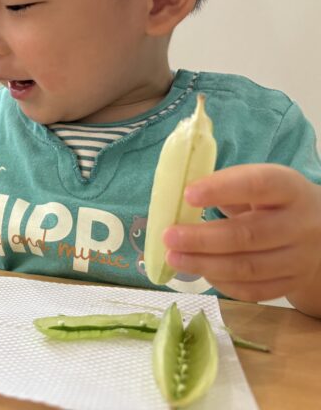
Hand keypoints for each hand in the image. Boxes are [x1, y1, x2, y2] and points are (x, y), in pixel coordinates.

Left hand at [163, 164, 320, 314]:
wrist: (319, 232)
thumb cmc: (272, 202)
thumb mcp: (257, 184)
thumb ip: (224, 187)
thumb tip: (176, 200)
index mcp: (289, 188)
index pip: (258, 185)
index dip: (222, 189)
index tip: (187, 194)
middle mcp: (299, 224)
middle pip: (249, 234)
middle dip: (203, 238)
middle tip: (169, 237)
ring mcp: (299, 258)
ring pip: (249, 267)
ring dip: (205, 264)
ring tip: (174, 257)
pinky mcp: (292, 282)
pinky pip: (254, 290)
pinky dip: (223, 283)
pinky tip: (200, 272)